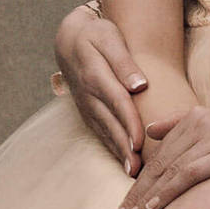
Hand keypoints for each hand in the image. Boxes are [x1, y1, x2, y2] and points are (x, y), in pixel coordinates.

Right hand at [54, 3, 148, 172]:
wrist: (69, 40)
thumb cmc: (96, 35)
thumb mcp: (109, 37)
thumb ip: (124, 62)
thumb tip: (139, 85)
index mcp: (95, 75)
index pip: (116, 102)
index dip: (128, 123)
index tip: (140, 143)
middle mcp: (88, 95)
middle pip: (110, 124)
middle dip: (124, 147)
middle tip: (139, 170)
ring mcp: (85, 106)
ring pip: (104, 132)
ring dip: (118, 153)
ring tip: (133, 173)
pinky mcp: (87, 112)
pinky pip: (99, 132)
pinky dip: (112, 148)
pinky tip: (124, 162)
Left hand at [110, 107, 209, 208]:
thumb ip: (186, 127)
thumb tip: (151, 130)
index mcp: (196, 115)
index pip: (160, 153)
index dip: (138, 180)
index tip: (123, 205)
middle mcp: (201, 121)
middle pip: (159, 162)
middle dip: (135, 193)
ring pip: (169, 169)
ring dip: (145, 197)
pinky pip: (189, 173)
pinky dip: (169, 191)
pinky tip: (154, 206)